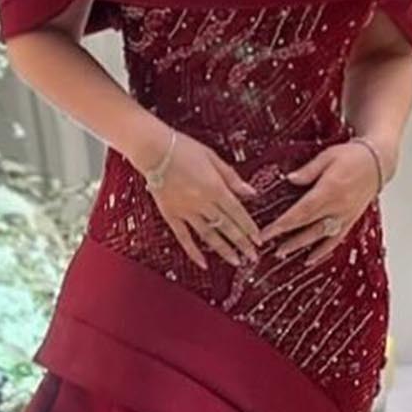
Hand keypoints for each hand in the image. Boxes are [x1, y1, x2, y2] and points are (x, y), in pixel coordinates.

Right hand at [139, 131, 262, 270]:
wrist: (153, 149)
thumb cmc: (183, 148)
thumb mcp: (212, 157)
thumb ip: (232, 177)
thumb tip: (251, 193)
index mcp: (215, 187)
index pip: (237, 212)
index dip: (249, 228)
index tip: (258, 240)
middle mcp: (203, 202)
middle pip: (227, 226)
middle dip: (242, 243)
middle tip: (253, 257)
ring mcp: (186, 211)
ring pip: (209, 235)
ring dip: (223, 250)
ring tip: (236, 262)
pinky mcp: (171, 215)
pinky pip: (184, 237)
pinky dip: (194, 252)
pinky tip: (203, 263)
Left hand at [260, 141, 385, 267]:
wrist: (378, 162)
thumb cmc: (353, 156)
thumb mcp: (328, 156)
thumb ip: (308, 171)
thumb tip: (290, 179)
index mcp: (330, 190)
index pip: (301, 211)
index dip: (282, 224)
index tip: (267, 232)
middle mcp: (337, 207)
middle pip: (307, 226)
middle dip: (285, 237)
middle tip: (267, 245)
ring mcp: (345, 216)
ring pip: (319, 236)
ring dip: (300, 246)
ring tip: (281, 252)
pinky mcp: (350, 221)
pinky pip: (335, 240)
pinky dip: (322, 251)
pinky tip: (310, 259)